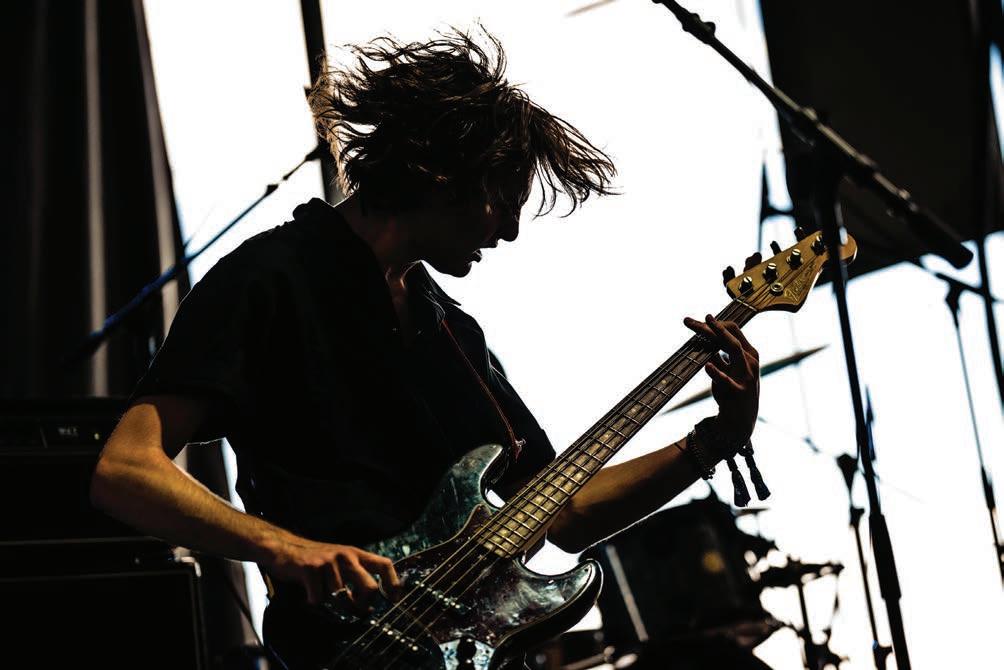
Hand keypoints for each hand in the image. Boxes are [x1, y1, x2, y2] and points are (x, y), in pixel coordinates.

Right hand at [263, 535, 400, 607]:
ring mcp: (329, 562)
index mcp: (356, 554)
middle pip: (370, 588)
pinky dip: (314, 602)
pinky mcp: (311, 569)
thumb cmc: (317, 561)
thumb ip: (357, 577)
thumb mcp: (341, 562)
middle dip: (365, 605)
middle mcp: (346, 556)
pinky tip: (309, 592)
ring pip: (342, 598)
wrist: (285, 548)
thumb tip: (369, 607)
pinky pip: (319, 599)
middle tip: (357, 609)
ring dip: (333, 604)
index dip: (394, 583)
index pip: (385, 565)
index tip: (394, 599)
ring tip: (324, 594)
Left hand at [683, 314, 759, 446]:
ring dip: (717, 337)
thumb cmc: (732, 390)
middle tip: (689, 321)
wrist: (741, 419)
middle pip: (731, 337)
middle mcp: (751, 361)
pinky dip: (717, 372)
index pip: (733, 331)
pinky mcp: (739, 391)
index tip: (695, 322)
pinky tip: (707, 366)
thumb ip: (718, 353)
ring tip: (703, 329)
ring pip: (734, 350)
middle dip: (711, 326)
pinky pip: (727, 380)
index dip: (714, 324)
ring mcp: (747, 376)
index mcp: (749, 353)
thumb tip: (704, 337)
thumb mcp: (727, 369)